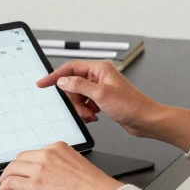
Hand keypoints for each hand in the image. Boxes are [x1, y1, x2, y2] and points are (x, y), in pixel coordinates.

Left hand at [0, 142, 122, 189]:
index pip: (34, 153)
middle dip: (14, 169)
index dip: (26, 163)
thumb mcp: (76, 162)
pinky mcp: (35, 185)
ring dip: (5, 177)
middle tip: (10, 177)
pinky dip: (4, 187)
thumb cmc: (93, 185)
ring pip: (12, 169)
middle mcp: (46, 154)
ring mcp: (39, 169)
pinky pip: (12, 182)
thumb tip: (48, 172)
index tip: (23, 169)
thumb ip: (59, 162)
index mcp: (57, 147)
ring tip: (4, 185)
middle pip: (20, 158)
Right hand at [38, 61, 162, 136]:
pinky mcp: (102, 100)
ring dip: (81, 108)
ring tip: (91, 115)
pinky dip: (87, 112)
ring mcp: (101, 88)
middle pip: (73, 85)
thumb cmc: (132, 105)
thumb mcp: (101, 95)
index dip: (55, 76)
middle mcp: (100, 76)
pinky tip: (95, 116)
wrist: (146, 120)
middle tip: (81, 109)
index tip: (43, 83)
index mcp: (100, 69)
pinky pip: (85, 104)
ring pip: (78, 96)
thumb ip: (79, 86)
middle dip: (74, 100)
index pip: (71, 68)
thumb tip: (63, 81)